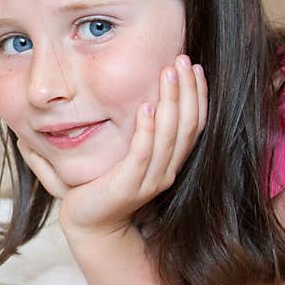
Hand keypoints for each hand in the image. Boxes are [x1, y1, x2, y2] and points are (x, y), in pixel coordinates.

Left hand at [18, 55, 207, 246]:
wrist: (88, 225)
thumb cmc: (97, 188)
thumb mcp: (114, 154)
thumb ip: (119, 127)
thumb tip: (108, 90)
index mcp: (167, 161)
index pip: (193, 124)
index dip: (196, 95)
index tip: (192, 66)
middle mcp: (165, 170)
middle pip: (188, 125)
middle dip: (187, 90)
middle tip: (182, 59)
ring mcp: (150, 179)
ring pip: (170, 135)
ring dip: (171, 101)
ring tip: (168, 73)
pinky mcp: (130, 185)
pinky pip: (143, 153)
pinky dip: (147, 129)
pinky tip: (145, 106)